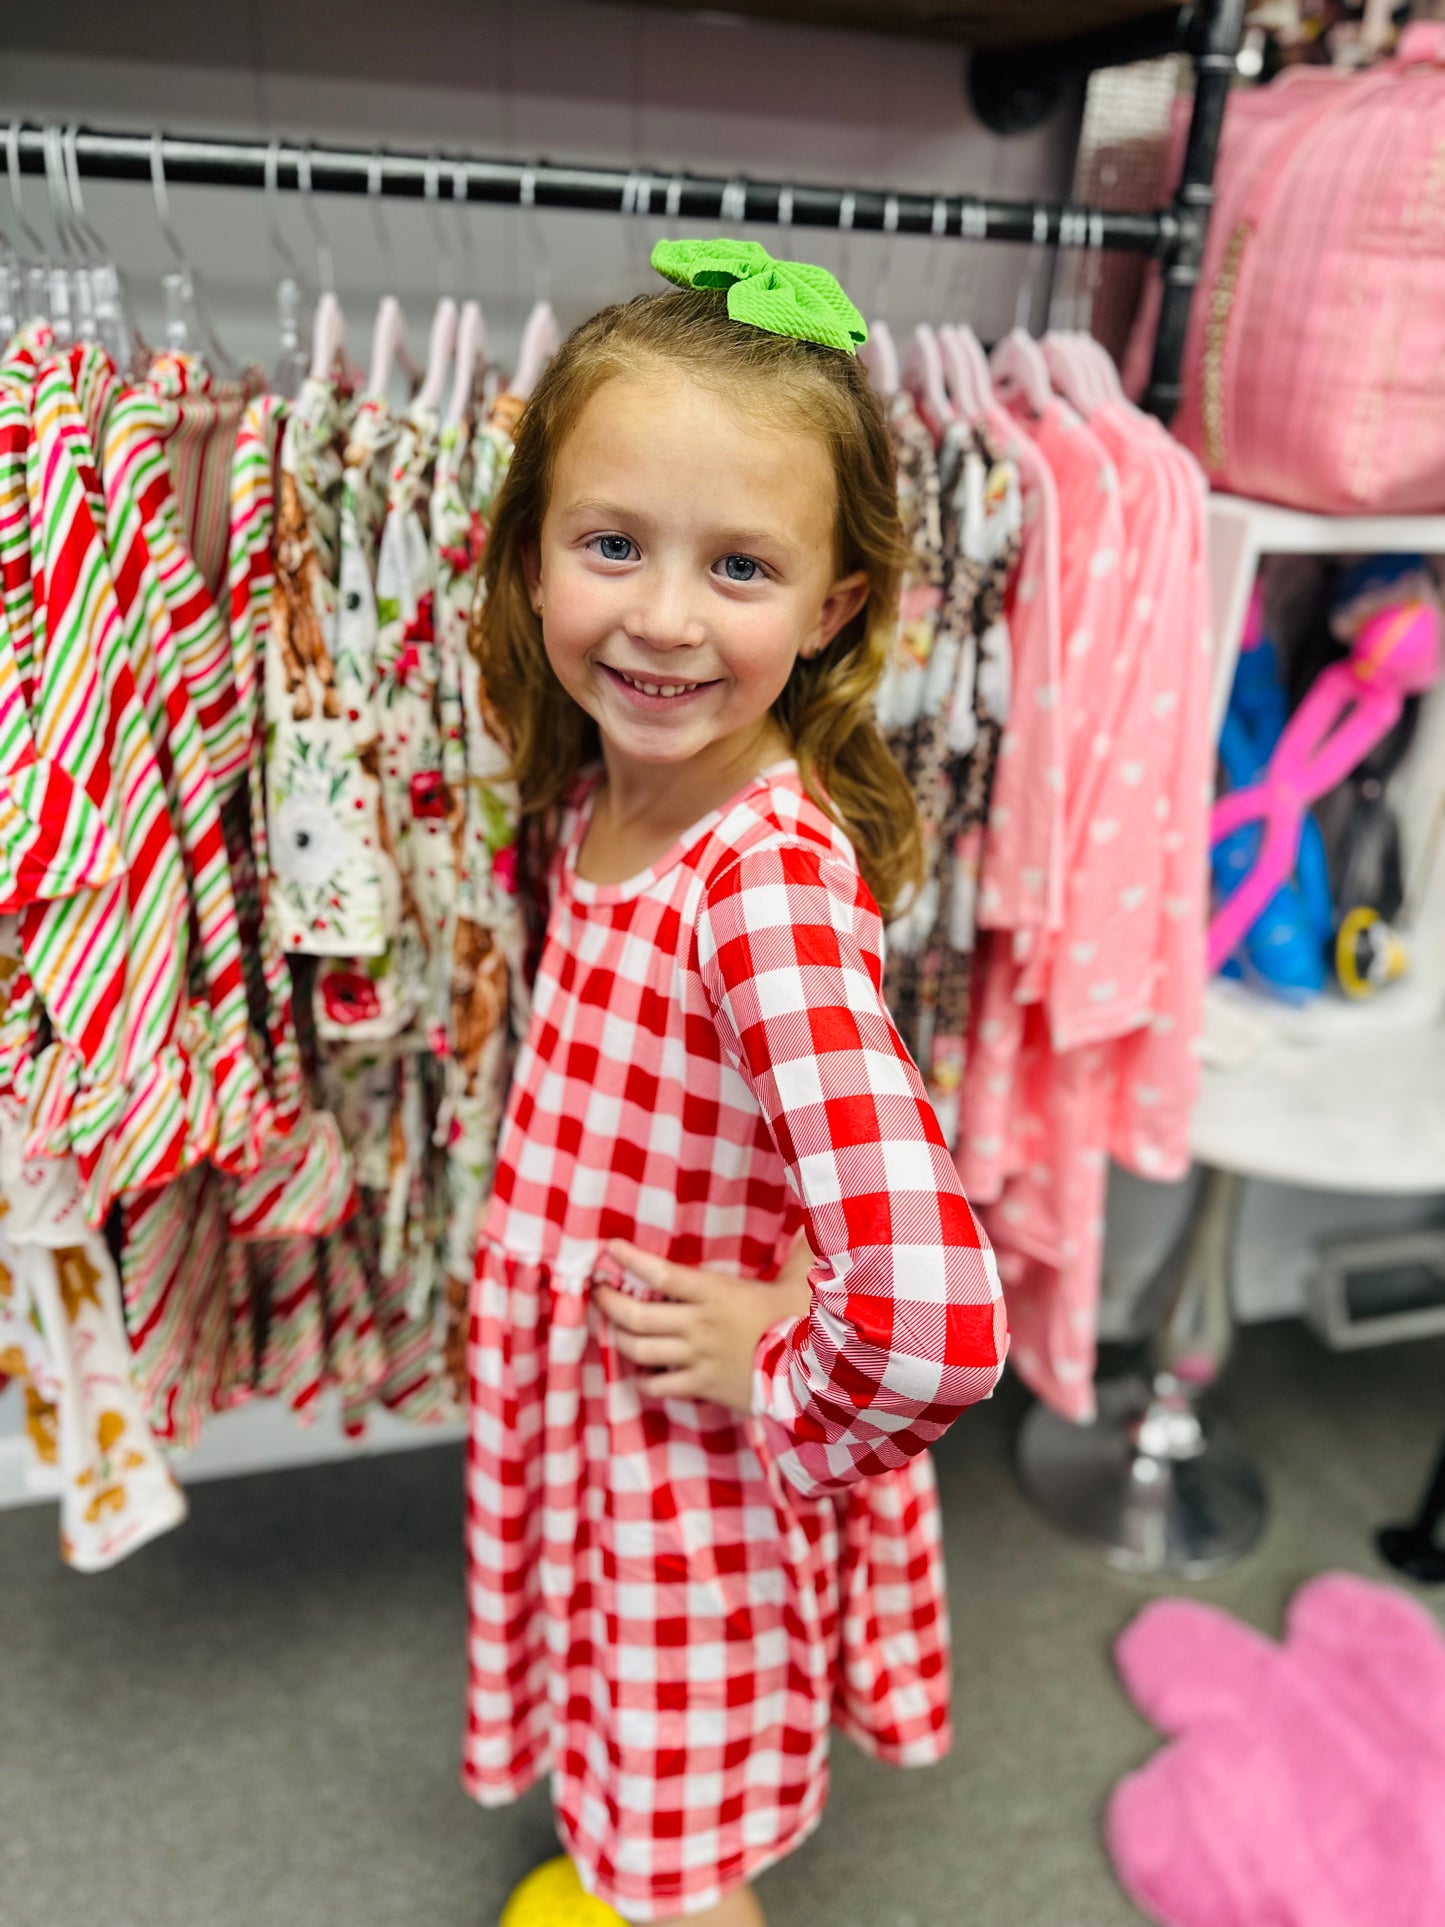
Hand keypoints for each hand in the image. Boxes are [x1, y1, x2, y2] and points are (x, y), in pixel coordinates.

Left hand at [595, 1236, 813, 1415]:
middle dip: (608, 1303)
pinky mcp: (702, 1386)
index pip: (661, 1273)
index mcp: (716, 1293)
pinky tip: (643, 1373)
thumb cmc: (803, 1322)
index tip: (610, 1248)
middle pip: (635, 1315)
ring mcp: (697, 1358)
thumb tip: (809, 1224)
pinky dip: (644, 1379)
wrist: (812, 1376)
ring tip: (612, 1331)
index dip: (630, 1260)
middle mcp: (698, 1324)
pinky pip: (659, 1385)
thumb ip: (798, 1253)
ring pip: (640, 1350)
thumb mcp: (800, 1281)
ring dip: (620, 1340)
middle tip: (597, 1293)